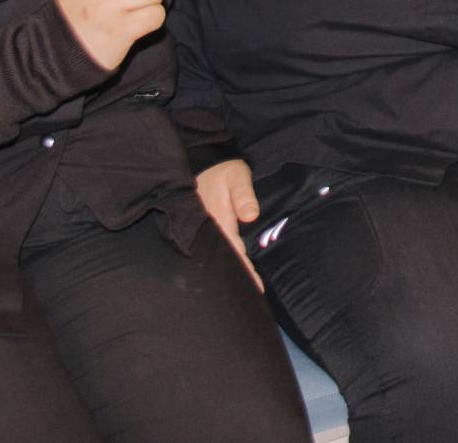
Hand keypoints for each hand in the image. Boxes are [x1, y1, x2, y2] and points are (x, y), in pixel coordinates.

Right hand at [195, 159, 263, 290]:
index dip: (244, 270)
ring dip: (229, 269)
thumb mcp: (237, 176)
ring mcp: (204, 228)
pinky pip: (214, 246)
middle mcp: (208, 228)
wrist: (201, 161)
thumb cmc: (222, 169)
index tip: (255, 289)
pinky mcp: (203, 225)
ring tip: (243, 289)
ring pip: (218, 254)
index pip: (234, 251)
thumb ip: (244, 195)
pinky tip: (230, 268)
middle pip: (224, 258)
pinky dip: (224, 257)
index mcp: (217, 220)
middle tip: (252, 297)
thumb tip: (251, 216)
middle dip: (236, 277)